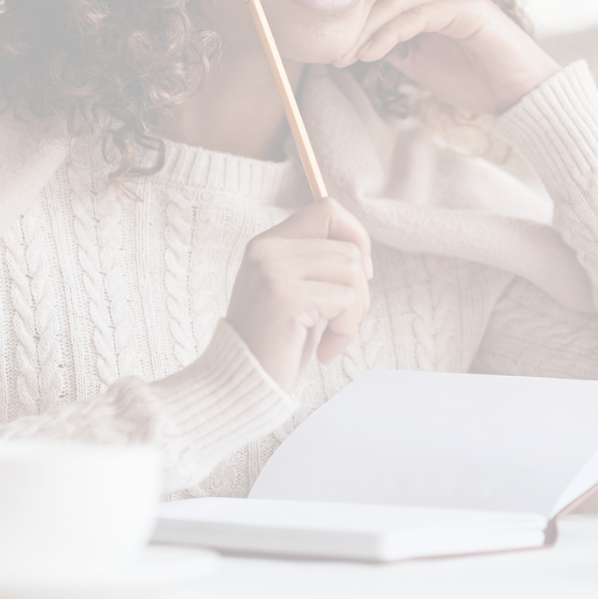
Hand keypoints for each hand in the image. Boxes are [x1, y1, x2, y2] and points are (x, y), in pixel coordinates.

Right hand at [226, 198, 371, 393]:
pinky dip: (346, 331)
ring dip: (354, 313)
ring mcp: (273, 271)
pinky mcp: (285, 298)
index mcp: (268, 243)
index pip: (328, 210)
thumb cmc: (273, 345)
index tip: (356, 278)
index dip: (356, 239)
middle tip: (342, 323)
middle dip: (361, 292)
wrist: (235, 388)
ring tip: (331, 338)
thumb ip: (316, 265)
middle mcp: (267, 250)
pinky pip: (345, 300)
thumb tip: (362, 252)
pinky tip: (325, 351)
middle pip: (349, 249)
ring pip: (353, 272)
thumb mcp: (293, 294)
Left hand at [332, 0, 561, 115]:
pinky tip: (370, 54)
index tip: (332, 52)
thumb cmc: (476, 79)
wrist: (518, 95)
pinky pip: (416, 16)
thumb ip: (394, 47)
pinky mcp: (465, 5)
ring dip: (367, 30)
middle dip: (355, 26)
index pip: (384, 0)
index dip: (356, 25)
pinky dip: (389, 34)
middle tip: (330, 52)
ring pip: (397, 3)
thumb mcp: (421, 63)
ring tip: (345, 55)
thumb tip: (357, 45)